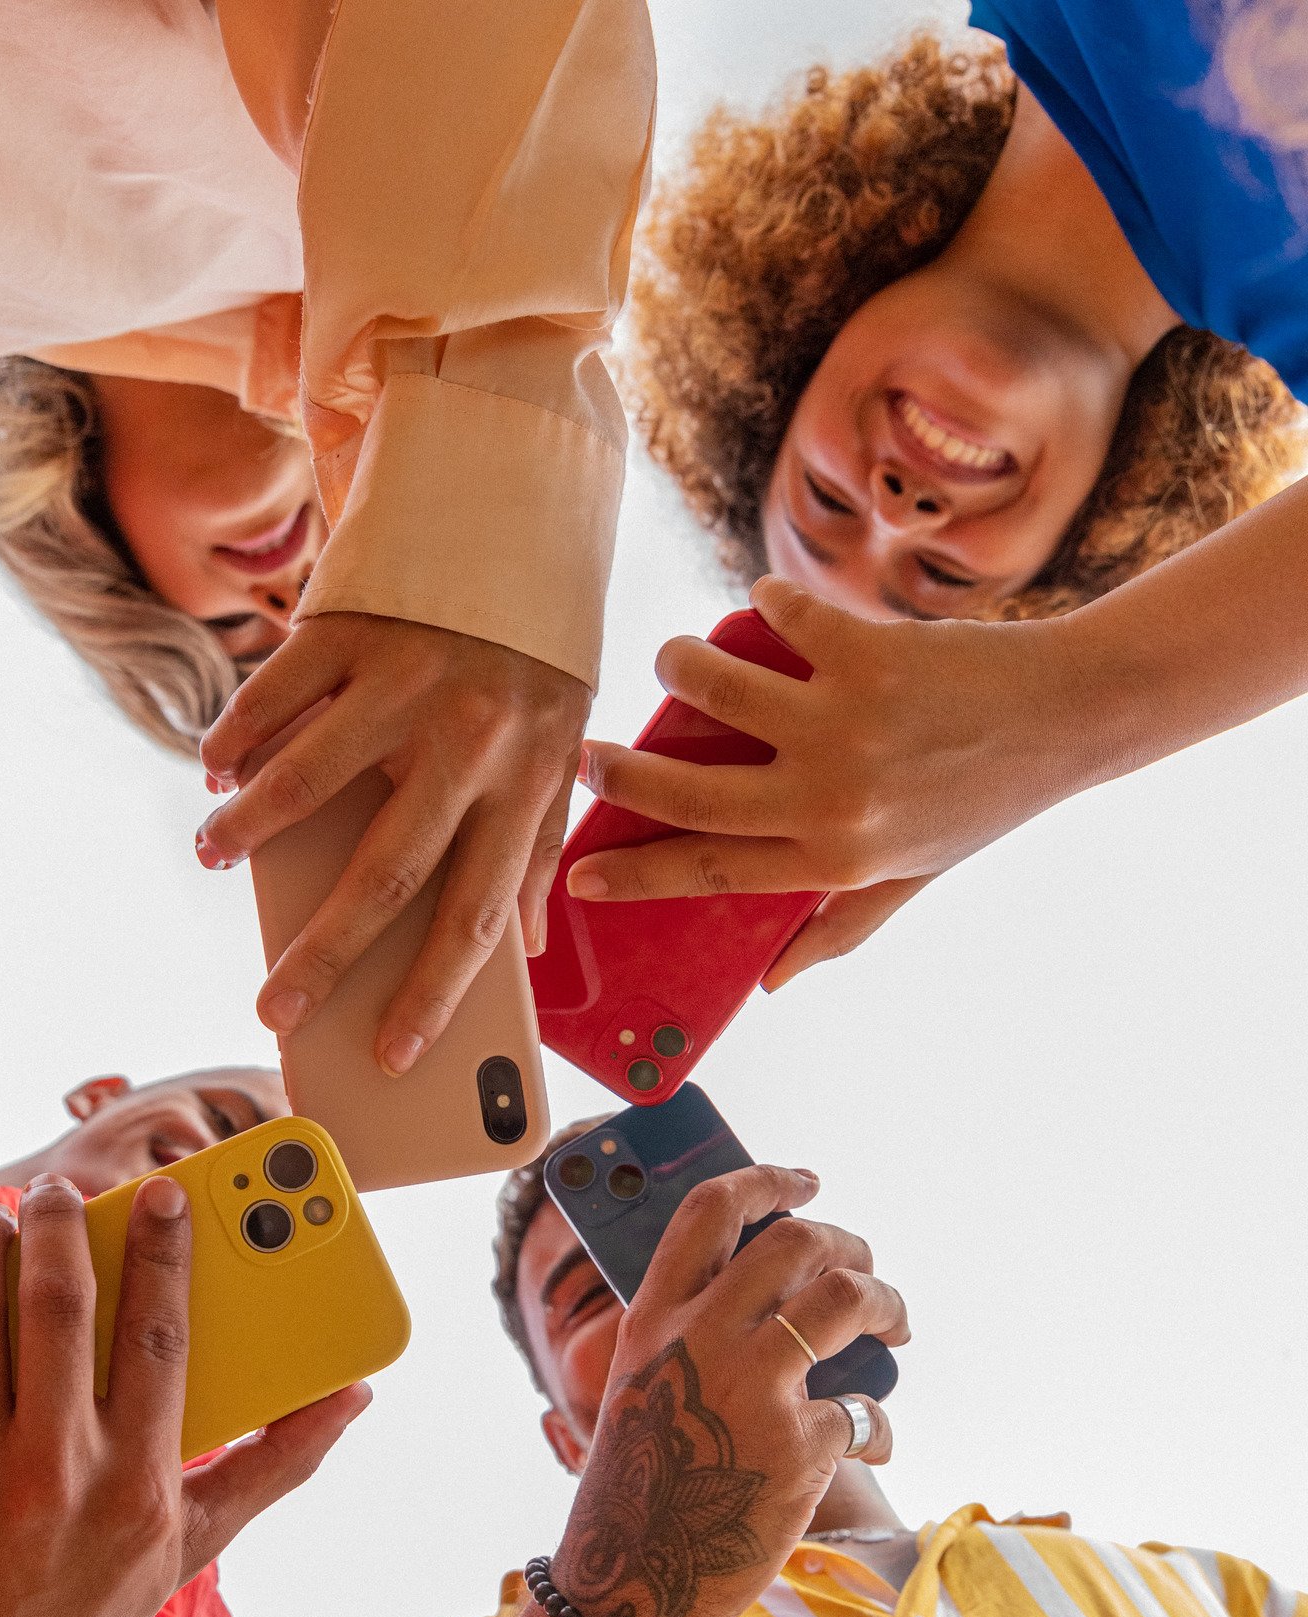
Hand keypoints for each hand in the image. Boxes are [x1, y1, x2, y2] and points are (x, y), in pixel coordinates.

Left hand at [0, 1175, 366, 1616]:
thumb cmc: (95, 1603)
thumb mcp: (194, 1543)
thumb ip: (277, 1461)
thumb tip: (355, 1394)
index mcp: (139, 1485)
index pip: (159, 1338)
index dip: (166, 1252)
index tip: (166, 1195)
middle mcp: (52, 1477)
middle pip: (57, 1308)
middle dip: (59, 1227)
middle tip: (59, 1194)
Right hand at [196, 613, 587, 1074]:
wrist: (517, 510)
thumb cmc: (533, 657)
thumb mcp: (562, 747)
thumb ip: (539, 844)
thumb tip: (524, 949)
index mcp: (527, 779)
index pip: (478, 912)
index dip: (435, 991)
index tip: (394, 1054)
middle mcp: (469, 736)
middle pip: (387, 871)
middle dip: (325, 955)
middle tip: (275, 1011)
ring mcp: (405, 679)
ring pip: (310, 777)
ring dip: (250, 831)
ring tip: (212, 859)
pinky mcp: (352, 626)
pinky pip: (278, 694)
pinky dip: (237, 737)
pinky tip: (215, 772)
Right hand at [553, 1165, 906, 1616]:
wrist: (632, 1586)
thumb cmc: (639, 1490)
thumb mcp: (640, 1391)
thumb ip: (690, 1336)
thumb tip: (773, 1296)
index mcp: (654, 1320)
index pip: (712, 1211)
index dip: (769, 1181)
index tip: (807, 1181)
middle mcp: (701, 1339)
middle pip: (799, 1242)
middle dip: (850, 1245)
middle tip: (865, 1271)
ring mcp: (751, 1388)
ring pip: (849, 1297)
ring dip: (887, 1302)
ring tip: (895, 1327)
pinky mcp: (800, 1446)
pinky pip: (868, 1411)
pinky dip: (880, 1425)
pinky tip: (872, 1442)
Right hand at [570, 576, 1112, 926]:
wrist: (1067, 718)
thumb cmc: (982, 803)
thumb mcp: (909, 879)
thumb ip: (835, 927)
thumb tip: (770, 983)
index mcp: (831, 862)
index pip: (704, 874)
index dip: (631, 875)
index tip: (578, 875)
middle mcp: (829, 800)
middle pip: (687, 789)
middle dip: (620, 772)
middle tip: (588, 756)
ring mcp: (844, 724)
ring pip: (714, 686)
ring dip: (680, 667)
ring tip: (677, 664)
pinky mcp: (865, 654)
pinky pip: (779, 618)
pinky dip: (764, 604)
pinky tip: (766, 606)